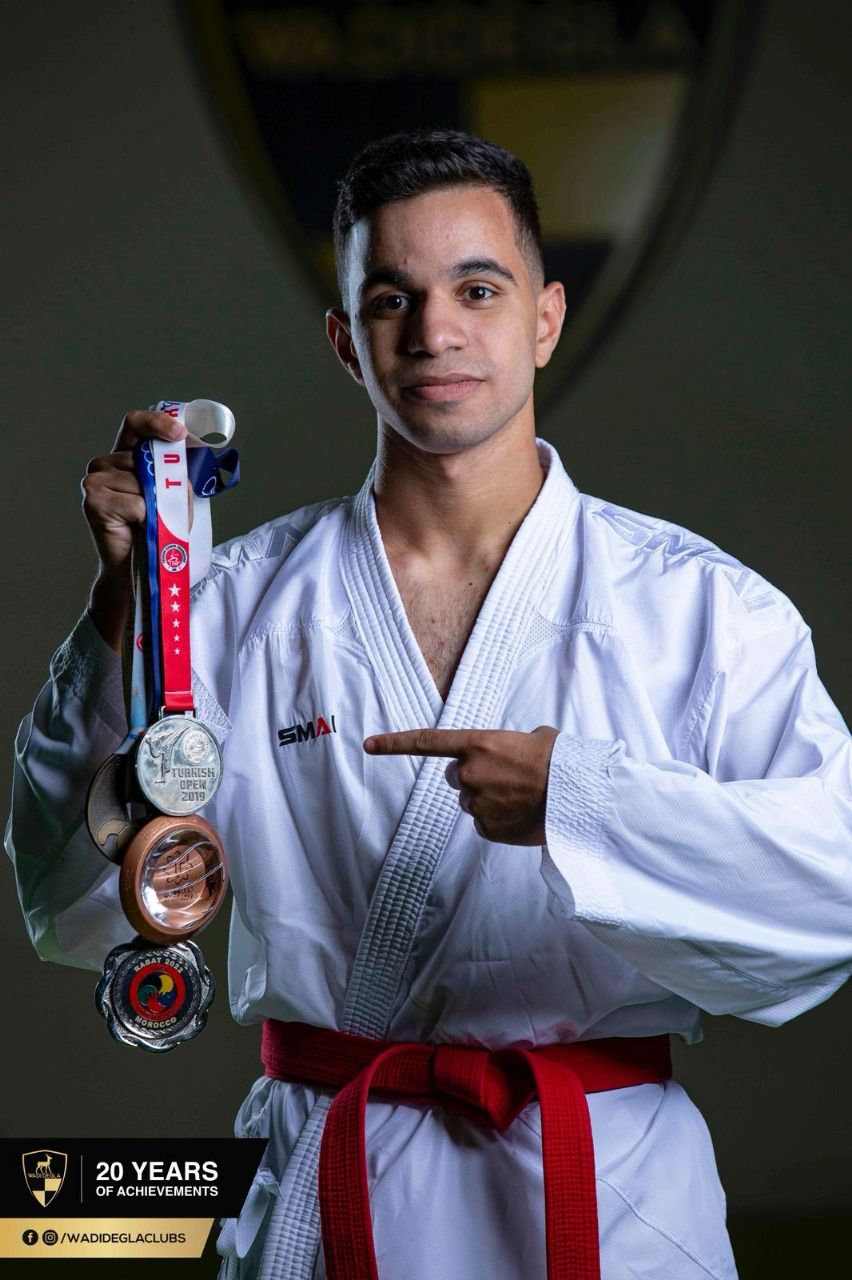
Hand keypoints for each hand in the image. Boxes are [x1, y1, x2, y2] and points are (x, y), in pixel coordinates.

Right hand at [82, 410, 187, 649]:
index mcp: (123, 456)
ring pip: (144, 483)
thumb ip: (176, 475)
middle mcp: (104, 465)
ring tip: (152, 523)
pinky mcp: (94, 501)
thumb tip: (186, 461)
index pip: (135, 424)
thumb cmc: (157, 532)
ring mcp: (95, 481)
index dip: (157, 422)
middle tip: (171, 510)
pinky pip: (137, 503)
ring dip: (159, 506)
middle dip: (169, 484)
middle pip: (147, 460)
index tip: (180, 433)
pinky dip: (147, 518)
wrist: (137, 569)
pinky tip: (138, 528)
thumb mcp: (173, 497)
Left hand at [363, 725, 559, 845]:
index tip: (368, 744)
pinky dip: (499, 819)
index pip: (427, 742)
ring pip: (472, 801)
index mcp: (478, 744)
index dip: (394, 743)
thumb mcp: (532, 738)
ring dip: (490, 799)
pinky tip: (520, 814)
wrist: (576, 796)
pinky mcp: (486, 828)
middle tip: (505, 778)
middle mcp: (469, 773)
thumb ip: (507, 744)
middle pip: (455, 776)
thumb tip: (513, 752)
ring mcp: (476, 803)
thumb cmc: (558, 762)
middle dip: (473, 777)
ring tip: (521, 796)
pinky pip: (484, 823)